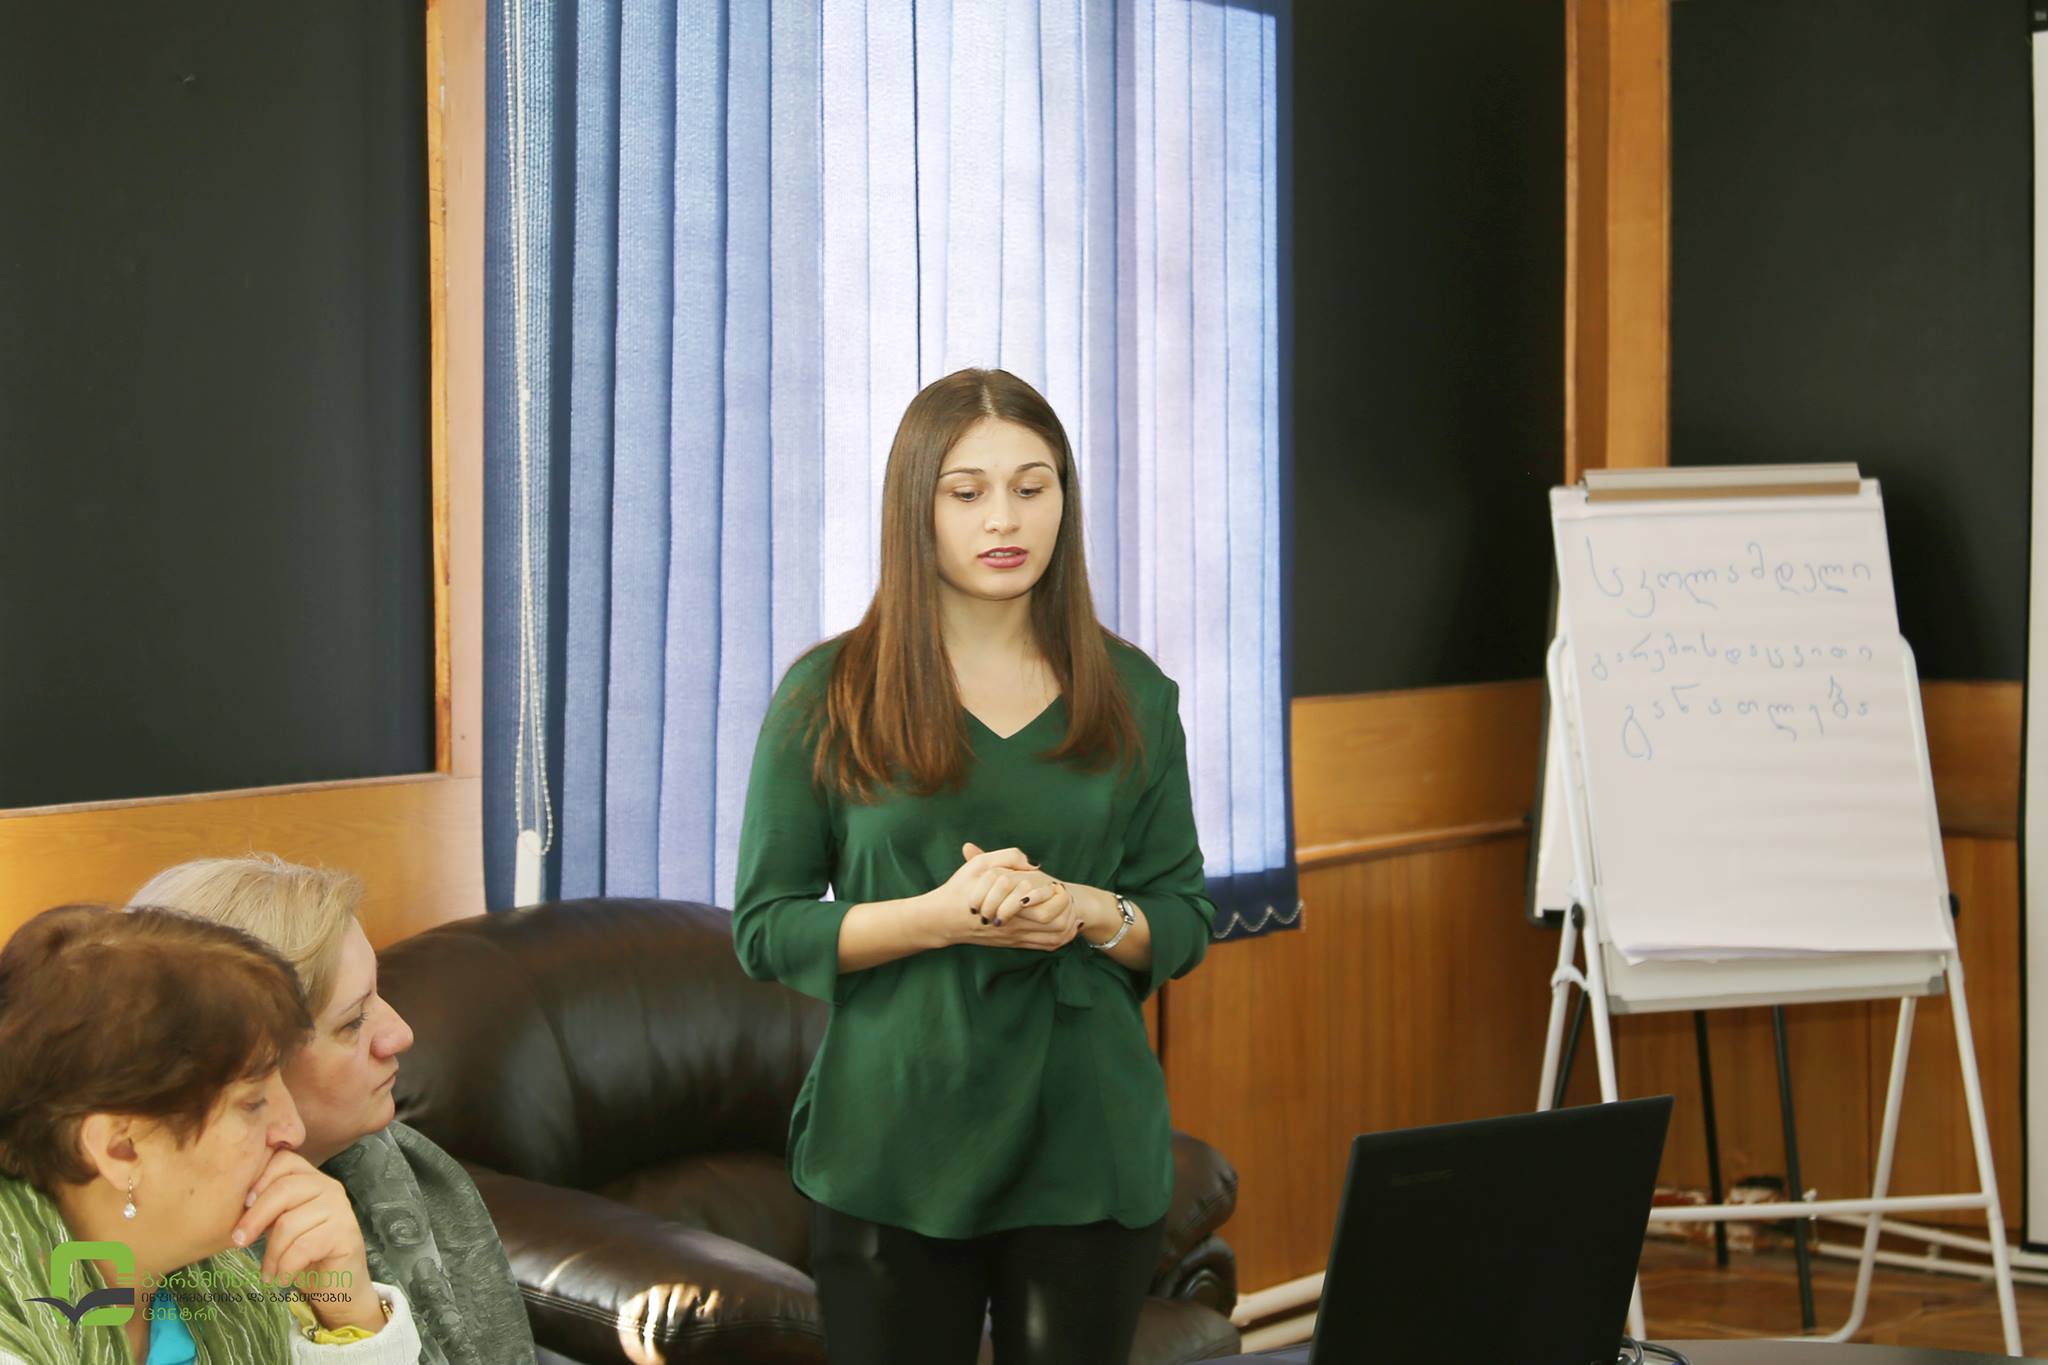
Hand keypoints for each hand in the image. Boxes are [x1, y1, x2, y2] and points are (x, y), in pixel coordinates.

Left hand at [232, 1150, 380, 1332]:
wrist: (337, 1287)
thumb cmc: (303, 1256)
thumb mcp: (280, 1225)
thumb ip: (269, 1207)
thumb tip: (237, 1198)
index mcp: (313, 1179)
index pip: (284, 1160)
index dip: (260, 1179)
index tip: (244, 1204)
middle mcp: (330, 1187)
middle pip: (284, 1189)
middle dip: (255, 1218)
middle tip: (238, 1242)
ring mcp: (341, 1209)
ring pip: (290, 1222)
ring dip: (271, 1254)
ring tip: (269, 1272)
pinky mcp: (346, 1233)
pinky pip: (303, 1246)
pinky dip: (286, 1267)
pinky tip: (283, 1279)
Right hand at [934, 843, 1082, 951]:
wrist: (940, 919)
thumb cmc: (959, 890)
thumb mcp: (980, 865)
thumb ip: (1008, 858)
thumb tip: (1033, 864)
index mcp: (1009, 906)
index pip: (1046, 909)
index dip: (1058, 897)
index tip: (1057, 884)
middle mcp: (1015, 926)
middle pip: (1056, 927)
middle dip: (1068, 912)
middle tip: (1069, 897)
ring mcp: (1013, 938)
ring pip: (1052, 939)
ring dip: (1067, 928)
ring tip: (1073, 914)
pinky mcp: (1011, 944)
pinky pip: (1042, 947)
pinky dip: (1059, 940)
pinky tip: (1065, 930)